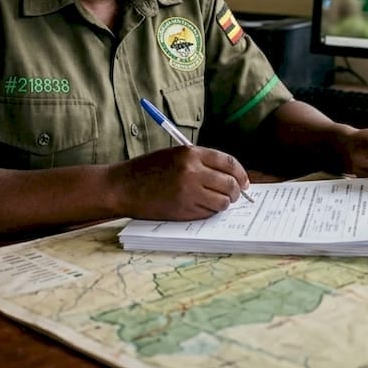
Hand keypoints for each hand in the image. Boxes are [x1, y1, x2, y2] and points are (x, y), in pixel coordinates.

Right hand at [109, 145, 250, 219]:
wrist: (123, 187)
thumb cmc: (147, 170)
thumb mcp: (174, 156)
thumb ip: (200, 162)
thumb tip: (230, 176)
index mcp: (190, 153)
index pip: (228, 163)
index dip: (240, 174)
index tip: (244, 182)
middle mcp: (192, 171)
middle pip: (230, 184)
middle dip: (236, 192)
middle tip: (234, 196)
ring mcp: (188, 192)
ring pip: (222, 202)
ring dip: (223, 204)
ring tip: (216, 202)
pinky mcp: (183, 210)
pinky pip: (208, 213)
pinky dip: (209, 212)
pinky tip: (200, 207)